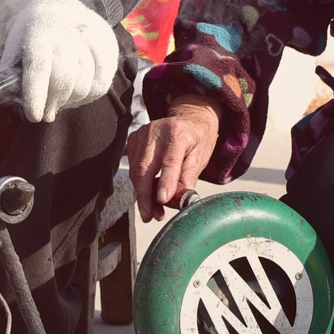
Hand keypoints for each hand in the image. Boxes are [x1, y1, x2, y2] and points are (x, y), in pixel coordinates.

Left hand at [2, 0, 119, 122]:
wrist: (60, 6)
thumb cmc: (33, 35)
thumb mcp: (15, 46)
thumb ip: (10, 72)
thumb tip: (5, 99)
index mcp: (38, 33)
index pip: (39, 66)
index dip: (36, 94)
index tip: (34, 116)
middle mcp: (65, 32)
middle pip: (64, 78)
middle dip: (54, 103)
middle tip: (46, 114)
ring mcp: (90, 38)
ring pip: (85, 83)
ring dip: (72, 101)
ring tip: (61, 102)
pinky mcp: (107, 45)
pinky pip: (102, 82)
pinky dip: (89, 96)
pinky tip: (78, 95)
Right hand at [127, 98, 221, 221]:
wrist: (189, 118)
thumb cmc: (196, 139)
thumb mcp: (201, 157)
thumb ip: (188, 177)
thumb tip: (179, 200)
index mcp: (178, 133)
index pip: (169, 160)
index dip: (165, 182)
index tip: (162, 200)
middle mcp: (156, 131)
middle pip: (145, 168)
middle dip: (145, 196)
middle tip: (149, 216)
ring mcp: (142, 134)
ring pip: (136, 170)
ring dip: (142, 194)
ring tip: (152, 211)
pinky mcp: (134, 139)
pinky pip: (132, 167)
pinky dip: (139, 184)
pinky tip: (148, 194)